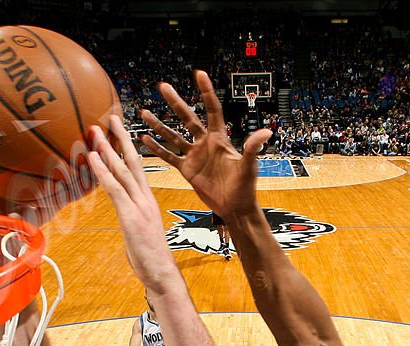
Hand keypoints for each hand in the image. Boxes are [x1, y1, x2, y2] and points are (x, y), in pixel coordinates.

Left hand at [87, 117, 173, 286]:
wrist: (162, 274)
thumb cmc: (151, 258)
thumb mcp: (139, 233)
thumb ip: (131, 218)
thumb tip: (121, 214)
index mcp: (148, 201)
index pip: (138, 169)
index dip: (129, 148)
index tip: (120, 131)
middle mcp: (146, 199)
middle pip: (133, 161)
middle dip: (121, 138)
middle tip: (110, 117)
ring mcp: (140, 207)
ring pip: (123, 171)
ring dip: (108, 149)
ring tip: (96, 131)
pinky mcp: (131, 217)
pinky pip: (115, 189)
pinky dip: (103, 171)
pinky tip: (93, 157)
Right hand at [138, 70, 271, 220]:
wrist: (234, 207)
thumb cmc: (245, 187)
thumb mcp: (249, 166)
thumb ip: (252, 148)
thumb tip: (265, 133)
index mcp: (219, 139)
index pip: (212, 110)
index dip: (206, 92)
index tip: (199, 74)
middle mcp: (205, 143)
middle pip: (187, 117)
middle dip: (175, 102)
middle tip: (163, 87)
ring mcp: (194, 156)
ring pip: (173, 135)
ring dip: (159, 125)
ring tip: (144, 112)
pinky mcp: (186, 169)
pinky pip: (169, 156)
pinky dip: (157, 148)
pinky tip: (144, 139)